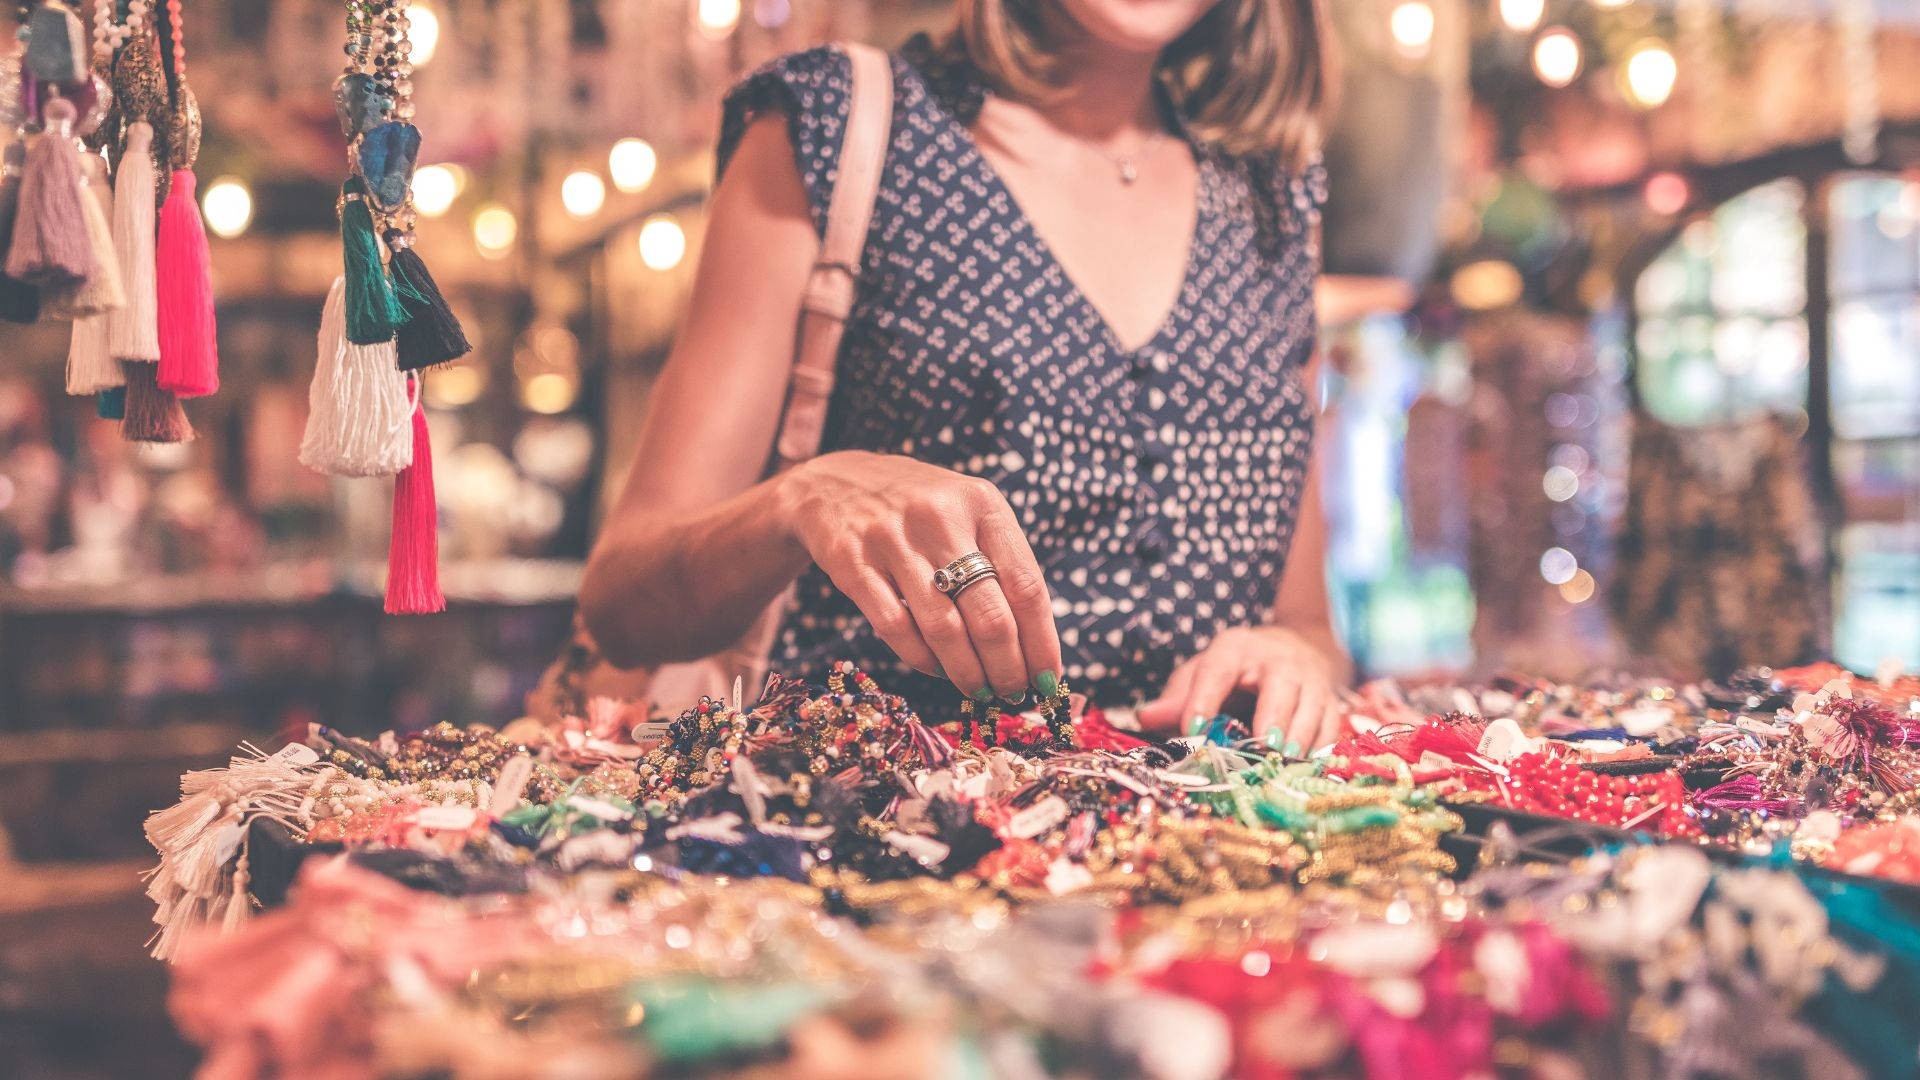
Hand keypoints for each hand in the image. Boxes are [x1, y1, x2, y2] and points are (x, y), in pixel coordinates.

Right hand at [777, 450, 1061, 701]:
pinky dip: (922, 659)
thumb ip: (1000, 563)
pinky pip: (896, 628)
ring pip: (944, 629)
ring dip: (968, 672)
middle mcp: (940, 518)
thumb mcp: (967, 513)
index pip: (1027, 585)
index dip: (1042, 641)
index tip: (1048, 678)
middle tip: (1013, 694)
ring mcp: (892, 540)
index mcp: (981, 503)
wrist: (834, 482)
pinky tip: (938, 669)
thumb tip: (1033, 644)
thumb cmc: (920, 510)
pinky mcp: (852, 563)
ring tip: (980, 691)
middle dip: (1007, 667)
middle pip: (989, 615)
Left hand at [1136, 626, 1347, 750]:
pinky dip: (1322, 749)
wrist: (1291, 650)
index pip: (1217, 670)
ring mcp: (1309, 679)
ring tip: (1286, 764)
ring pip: (1313, 706)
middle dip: (1274, 717)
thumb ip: (1176, 698)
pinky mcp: (1330, 700)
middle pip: (1281, 685)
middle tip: (1265, 748)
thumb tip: (1146, 717)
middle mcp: (1278, 660)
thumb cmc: (1234, 671)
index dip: (1203, 698)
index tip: (1191, 728)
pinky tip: (1307, 770)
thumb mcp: (1201, 674)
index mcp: (1234, 650)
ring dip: (1301, 738)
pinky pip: (1332, 725)